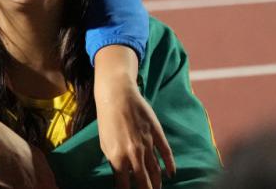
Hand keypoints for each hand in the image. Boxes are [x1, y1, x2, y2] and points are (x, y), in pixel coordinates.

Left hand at [94, 45, 175, 188]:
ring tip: (157, 188)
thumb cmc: (107, 120)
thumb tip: (123, 176)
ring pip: (156, 170)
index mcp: (117, 158)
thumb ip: (114, 162)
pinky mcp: (156, 133)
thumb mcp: (105, 144)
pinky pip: (166, 153)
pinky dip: (170, 165)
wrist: (116, 95)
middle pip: (144, 182)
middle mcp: (134, 154)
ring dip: (157, 182)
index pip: (124, 185)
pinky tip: (171, 173)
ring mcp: (147, 144)